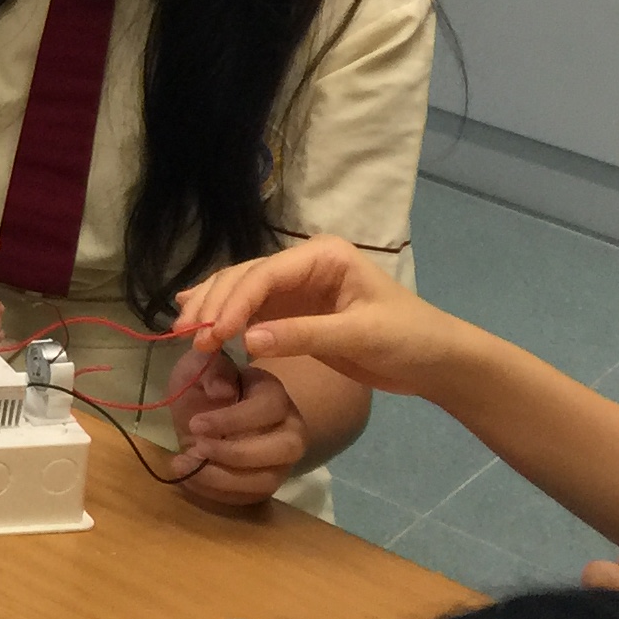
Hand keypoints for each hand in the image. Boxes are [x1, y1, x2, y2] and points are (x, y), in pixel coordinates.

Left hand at [158, 347, 308, 507]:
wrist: (201, 411)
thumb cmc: (204, 384)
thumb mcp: (200, 365)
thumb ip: (210, 369)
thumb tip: (222, 391)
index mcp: (274, 394)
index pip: (268, 409)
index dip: (233, 419)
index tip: (196, 423)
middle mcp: (289, 429)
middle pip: (284, 449)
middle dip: (236, 453)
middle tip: (197, 447)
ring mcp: (280, 461)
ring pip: (267, 481)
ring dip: (222, 479)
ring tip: (185, 464)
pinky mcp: (264, 484)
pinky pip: (249, 498)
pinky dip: (216, 493)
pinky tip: (188, 477)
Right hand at [173, 235, 456, 398]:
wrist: (437, 362)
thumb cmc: (409, 339)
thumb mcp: (360, 335)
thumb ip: (303, 335)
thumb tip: (244, 340)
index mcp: (323, 256)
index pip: (265, 274)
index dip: (233, 302)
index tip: (210, 334)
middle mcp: (304, 264)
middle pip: (245, 278)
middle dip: (214, 305)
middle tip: (187, 337)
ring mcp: (297, 287)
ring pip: (241, 290)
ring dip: (211, 310)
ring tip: (182, 332)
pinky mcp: (293, 311)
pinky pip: (249, 310)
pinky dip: (222, 315)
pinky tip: (194, 318)